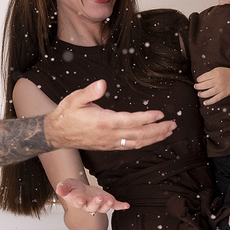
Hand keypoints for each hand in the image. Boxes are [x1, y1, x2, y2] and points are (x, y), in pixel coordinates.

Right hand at [46, 79, 175, 149]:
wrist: (57, 134)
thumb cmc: (67, 114)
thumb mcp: (75, 99)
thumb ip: (90, 91)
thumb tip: (103, 83)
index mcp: (103, 122)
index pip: (131, 121)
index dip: (147, 118)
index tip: (160, 114)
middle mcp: (109, 135)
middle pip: (139, 135)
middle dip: (158, 130)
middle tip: (172, 124)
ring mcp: (110, 143)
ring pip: (137, 143)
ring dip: (154, 138)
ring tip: (168, 131)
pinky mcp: (109, 146)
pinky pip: (130, 146)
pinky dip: (144, 143)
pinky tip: (152, 139)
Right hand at [56, 178, 128, 214]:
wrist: (81, 190)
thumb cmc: (73, 189)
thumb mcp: (66, 184)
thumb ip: (63, 187)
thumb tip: (59, 189)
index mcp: (78, 202)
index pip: (78, 203)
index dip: (79, 202)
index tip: (80, 199)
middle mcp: (88, 205)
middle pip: (92, 207)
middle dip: (96, 203)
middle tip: (99, 198)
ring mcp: (99, 204)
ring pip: (103, 208)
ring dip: (107, 204)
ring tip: (110, 199)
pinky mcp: (106, 201)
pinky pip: (114, 205)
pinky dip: (120, 206)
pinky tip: (126, 205)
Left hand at [194, 67, 229, 105]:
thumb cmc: (226, 73)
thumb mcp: (217, 70)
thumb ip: (210, 74)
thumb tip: (200, 80)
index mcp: (215, 74)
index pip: (204, 77)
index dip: (199, 79)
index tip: (197, 81)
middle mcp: (218, 81)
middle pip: (205, 85)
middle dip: (198, 86)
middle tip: (196, 87)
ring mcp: (221, 88)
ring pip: (208, 93)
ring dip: (202, 94)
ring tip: (199, 94)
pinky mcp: (224, 94)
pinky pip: (215, 99)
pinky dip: (209, 101)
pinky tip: (205, 103)